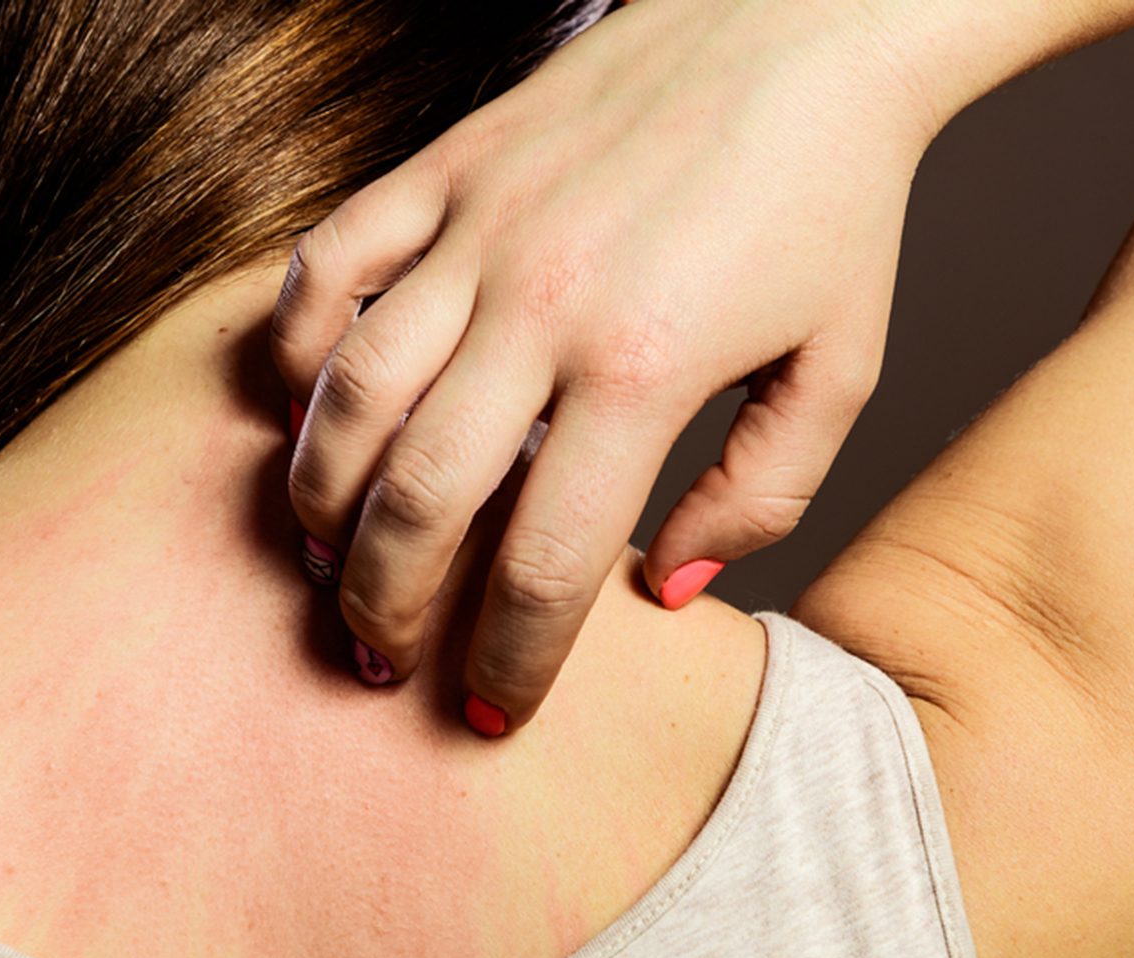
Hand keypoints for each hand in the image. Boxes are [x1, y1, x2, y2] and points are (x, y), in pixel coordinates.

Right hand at [271, 0, 936, 735]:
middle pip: (418, 499)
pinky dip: (293, 349)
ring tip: (327, 562)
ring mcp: (478, 227)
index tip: (493, 712)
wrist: (805, 21)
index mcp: (646, 368)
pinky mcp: (444, 167)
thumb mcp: (840, 371)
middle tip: (379, 659)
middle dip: (386, 607)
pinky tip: (305, 409)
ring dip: (320, 501)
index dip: (510, 663)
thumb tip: (664, 595)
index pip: (546, 566)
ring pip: (346, 394)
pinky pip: (326, 266)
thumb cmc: (832, 206)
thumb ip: (760, 499)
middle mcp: (542, 302)